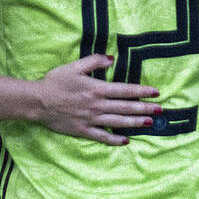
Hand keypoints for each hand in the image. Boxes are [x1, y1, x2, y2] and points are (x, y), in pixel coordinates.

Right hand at [33, 54, 161, 144]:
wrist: (37, 102)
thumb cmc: (55, 81)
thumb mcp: (74, 66)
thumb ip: (94, 61)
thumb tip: (112, 58)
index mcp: (96, 88)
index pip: (125, 90)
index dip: (142, 91)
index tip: (155, 93)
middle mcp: (97, 105)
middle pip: (126, 107)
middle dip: (145, 109)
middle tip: (160, 110)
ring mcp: (91, 119)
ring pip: (118, 122)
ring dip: (135, 123)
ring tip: (150, 123)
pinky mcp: (83, 131)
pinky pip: (102, 137)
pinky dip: (115, 140)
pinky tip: (126, 141)